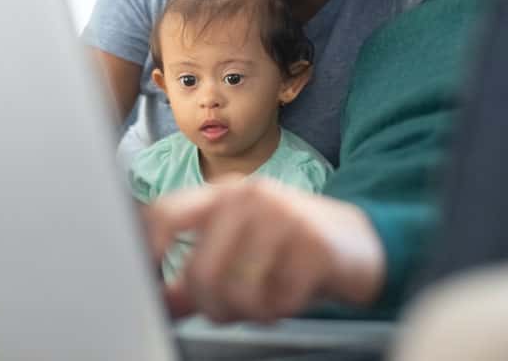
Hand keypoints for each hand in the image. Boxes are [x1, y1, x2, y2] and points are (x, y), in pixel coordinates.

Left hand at [144, 178, 384, 321]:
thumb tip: (160, 300)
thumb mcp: (243, 247)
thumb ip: (199, 270)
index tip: (145, 282)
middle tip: (228, 310)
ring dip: (249, 312)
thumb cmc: (292, 243)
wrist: (362, 239)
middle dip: (211, 306)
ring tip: (265, 301)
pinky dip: (280, 311)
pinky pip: (277, 302)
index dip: (146, 251)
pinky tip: (291, 296)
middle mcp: (250, 200)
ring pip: (237, 292)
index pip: (166, 214)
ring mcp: (283, 220)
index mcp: (224, 195)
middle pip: (200, 271)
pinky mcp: (314, 247)